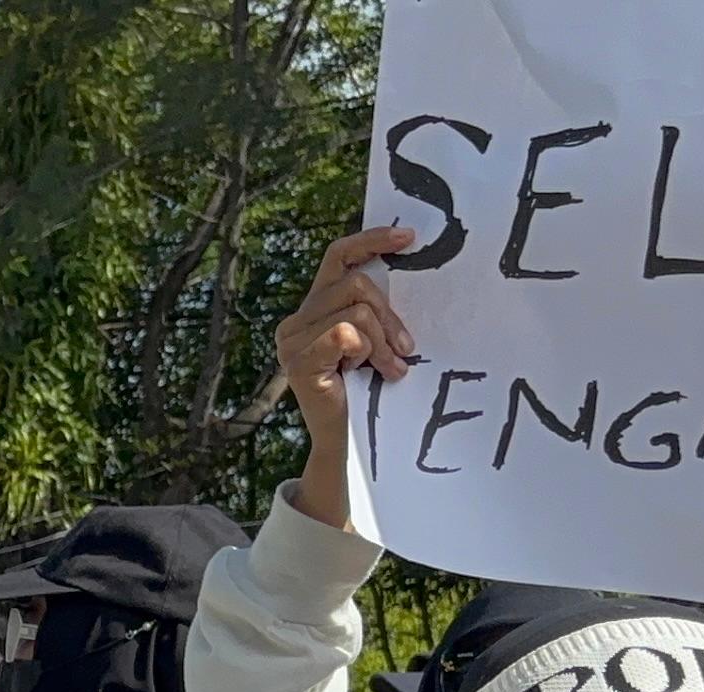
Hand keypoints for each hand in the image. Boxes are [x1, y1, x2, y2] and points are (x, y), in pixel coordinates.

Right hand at [276, 226, 419, 528]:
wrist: (349, 442)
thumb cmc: (367, 391)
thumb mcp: (374, 339)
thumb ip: (377, 309)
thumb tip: (410, 270)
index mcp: (315, 307)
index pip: (338, 257)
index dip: (372, 239)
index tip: (410, 237)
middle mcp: (297, 320)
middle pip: (356, 283)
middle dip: (391, 314)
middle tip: (407, 346)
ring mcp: (293, 341)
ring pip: (355, 310)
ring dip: (383, 341)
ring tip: (391, 368)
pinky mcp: (298, 363)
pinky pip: (343, 334)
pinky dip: (365, 351)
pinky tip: (370, 372)